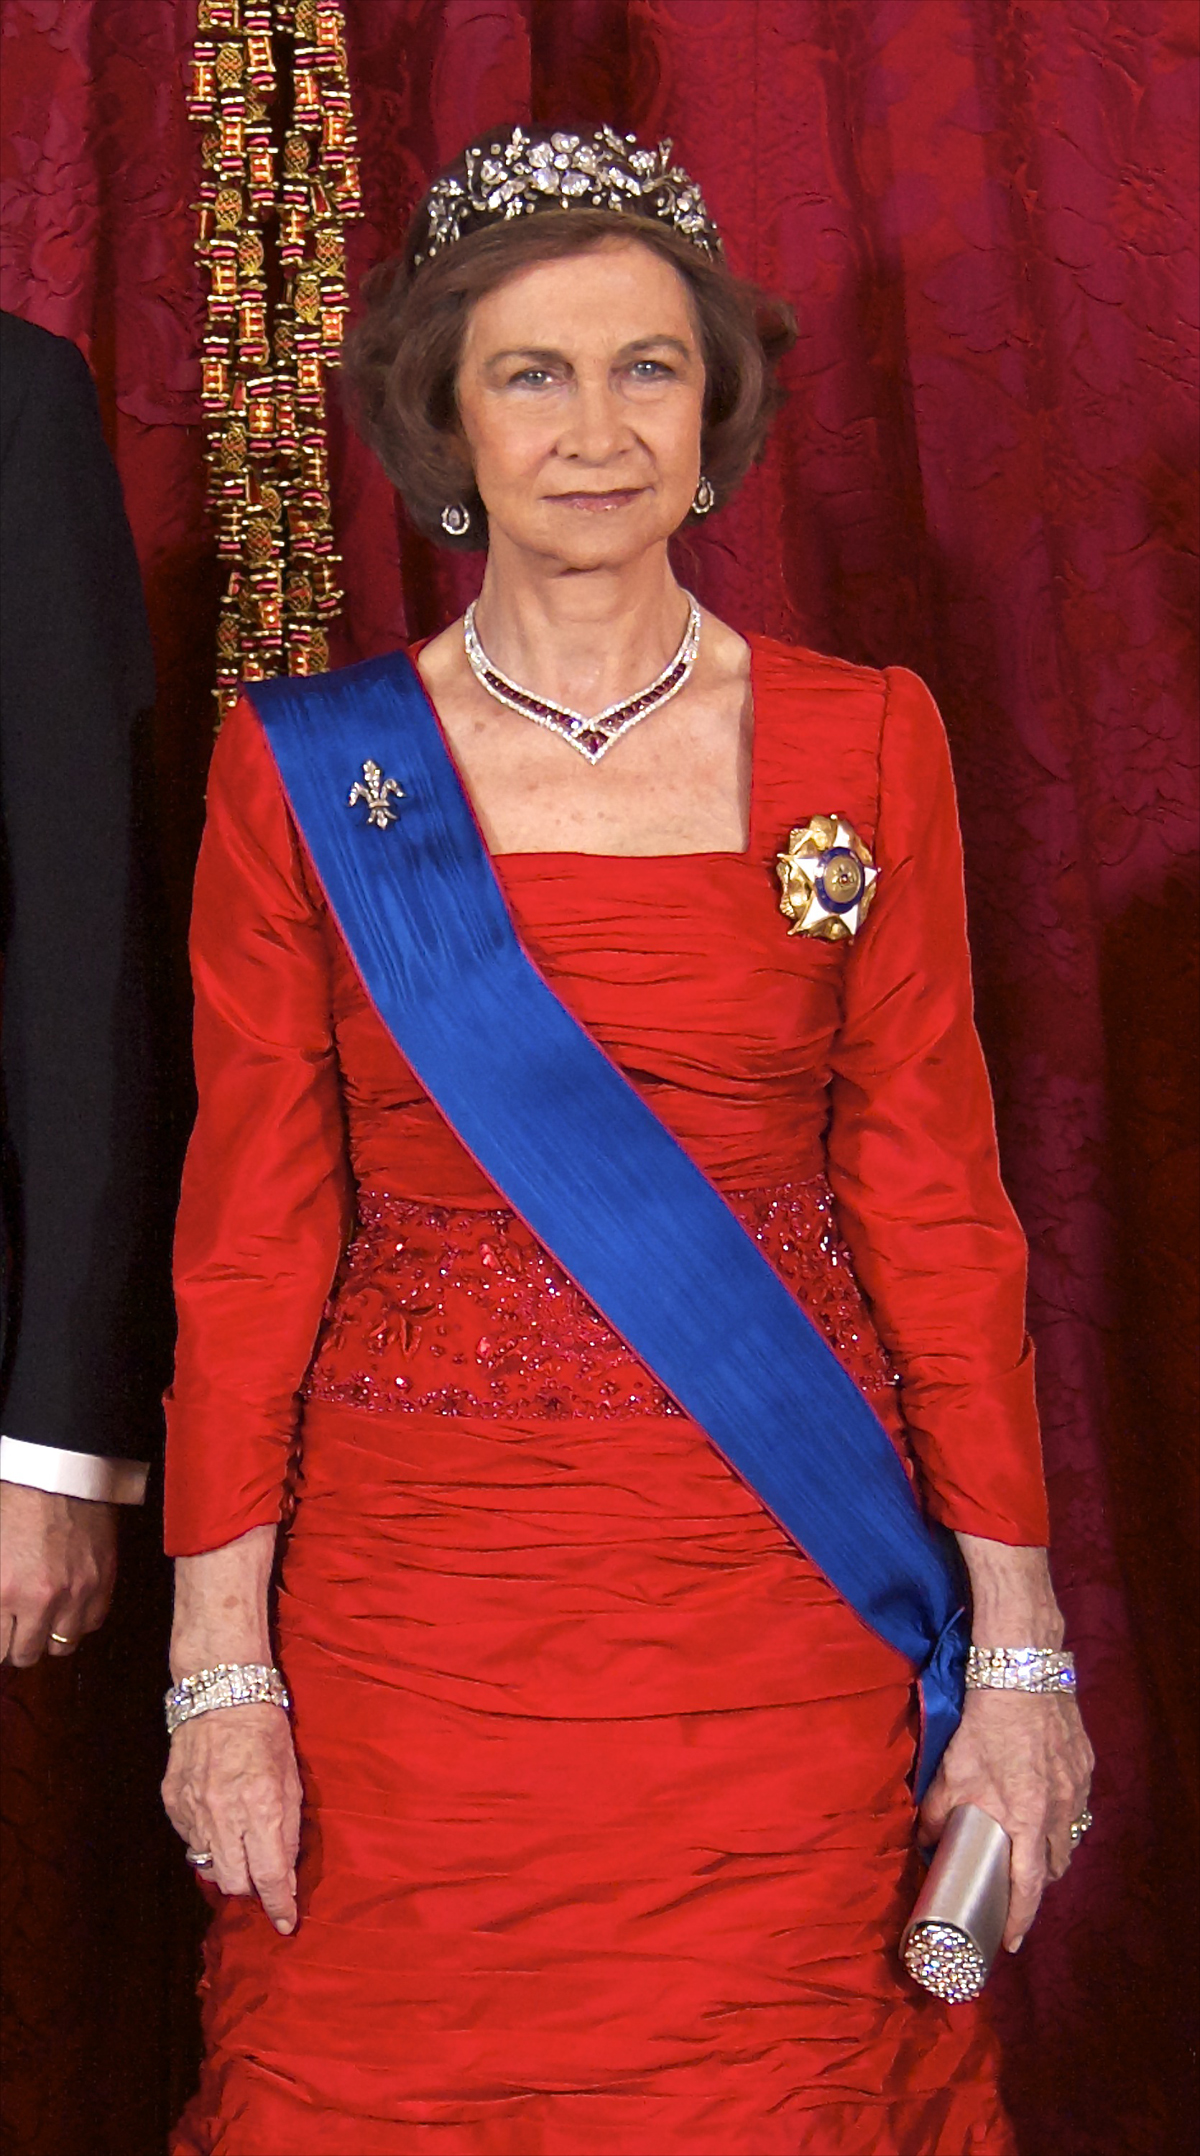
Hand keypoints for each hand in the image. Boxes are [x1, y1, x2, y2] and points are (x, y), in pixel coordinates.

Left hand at [0, 1482, 117, 1664]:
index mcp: (3, 1590)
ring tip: (42, 1618)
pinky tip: (68, 1603)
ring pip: (62, 1646)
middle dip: (16, 1644)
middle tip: (14, 1628)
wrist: (59, 1472)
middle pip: (26, 1654)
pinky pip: (92, 1624)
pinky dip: (79, 1619)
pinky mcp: (103, 1581)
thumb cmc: (16, 1502)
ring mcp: (76, 1593)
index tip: (0, 1635)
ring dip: (49, 1636)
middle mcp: (41, 1599)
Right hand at [162, 1703, 302, 1933]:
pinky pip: (189, 1840)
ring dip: (227, 1864)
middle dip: (251, 1887)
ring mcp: (193, 1809)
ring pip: (207, 1866)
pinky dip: (205, 1839)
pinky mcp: (173, 1802)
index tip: (286, 1923)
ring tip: (239, 1843)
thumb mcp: (291, 1779)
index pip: (269, 1875)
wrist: (221, 1695)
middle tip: (262, 1874)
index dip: (279, 1905)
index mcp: (261, 1806)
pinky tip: (217, 1818)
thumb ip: (288, 1829)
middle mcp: (223, 1814)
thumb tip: (285, 1874)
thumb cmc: (266, 1733)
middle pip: (233, 1882)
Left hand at [919, 1687, 1093, 1950]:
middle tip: (1015, 1883)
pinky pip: (1078, 1805)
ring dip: (1053, 1849)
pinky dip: (1063, 1815)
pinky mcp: (1084, 1765)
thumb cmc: (984, 1725)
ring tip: (1030, 1847)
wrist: (1021, 1674)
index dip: (1020, 1918)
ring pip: (1071, 1837)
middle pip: (1056, 1866)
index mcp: (1027, 1820)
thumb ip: (937, 1813)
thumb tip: (923, 1843)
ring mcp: (1077, 1788)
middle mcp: (1060, 1811)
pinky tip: (1046, 1804)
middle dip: (1038, 1882)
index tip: (1010, 1941)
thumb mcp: (951, 1772)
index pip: (1029, 1886)